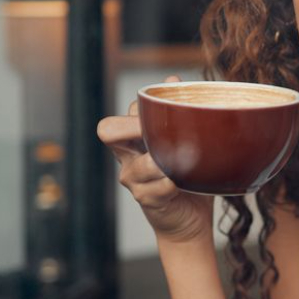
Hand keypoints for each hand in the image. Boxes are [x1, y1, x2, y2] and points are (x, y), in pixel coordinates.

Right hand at [98, 75, 213, 243]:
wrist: (190, 219)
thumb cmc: (188, 176)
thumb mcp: (184, 140)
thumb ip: (175, 112)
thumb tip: (171, 79)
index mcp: (132, 139)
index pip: (119, 116)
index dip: (136, 112)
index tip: (166, 113)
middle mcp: (126, 157)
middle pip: (108, 130)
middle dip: (134, 127)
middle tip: (162, 133)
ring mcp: (133, 179)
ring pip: (142, 162)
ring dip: (165, 159)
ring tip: (188, 158)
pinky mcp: (146, 198)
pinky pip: (159, 185)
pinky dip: (174, 182)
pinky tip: (186, 182)